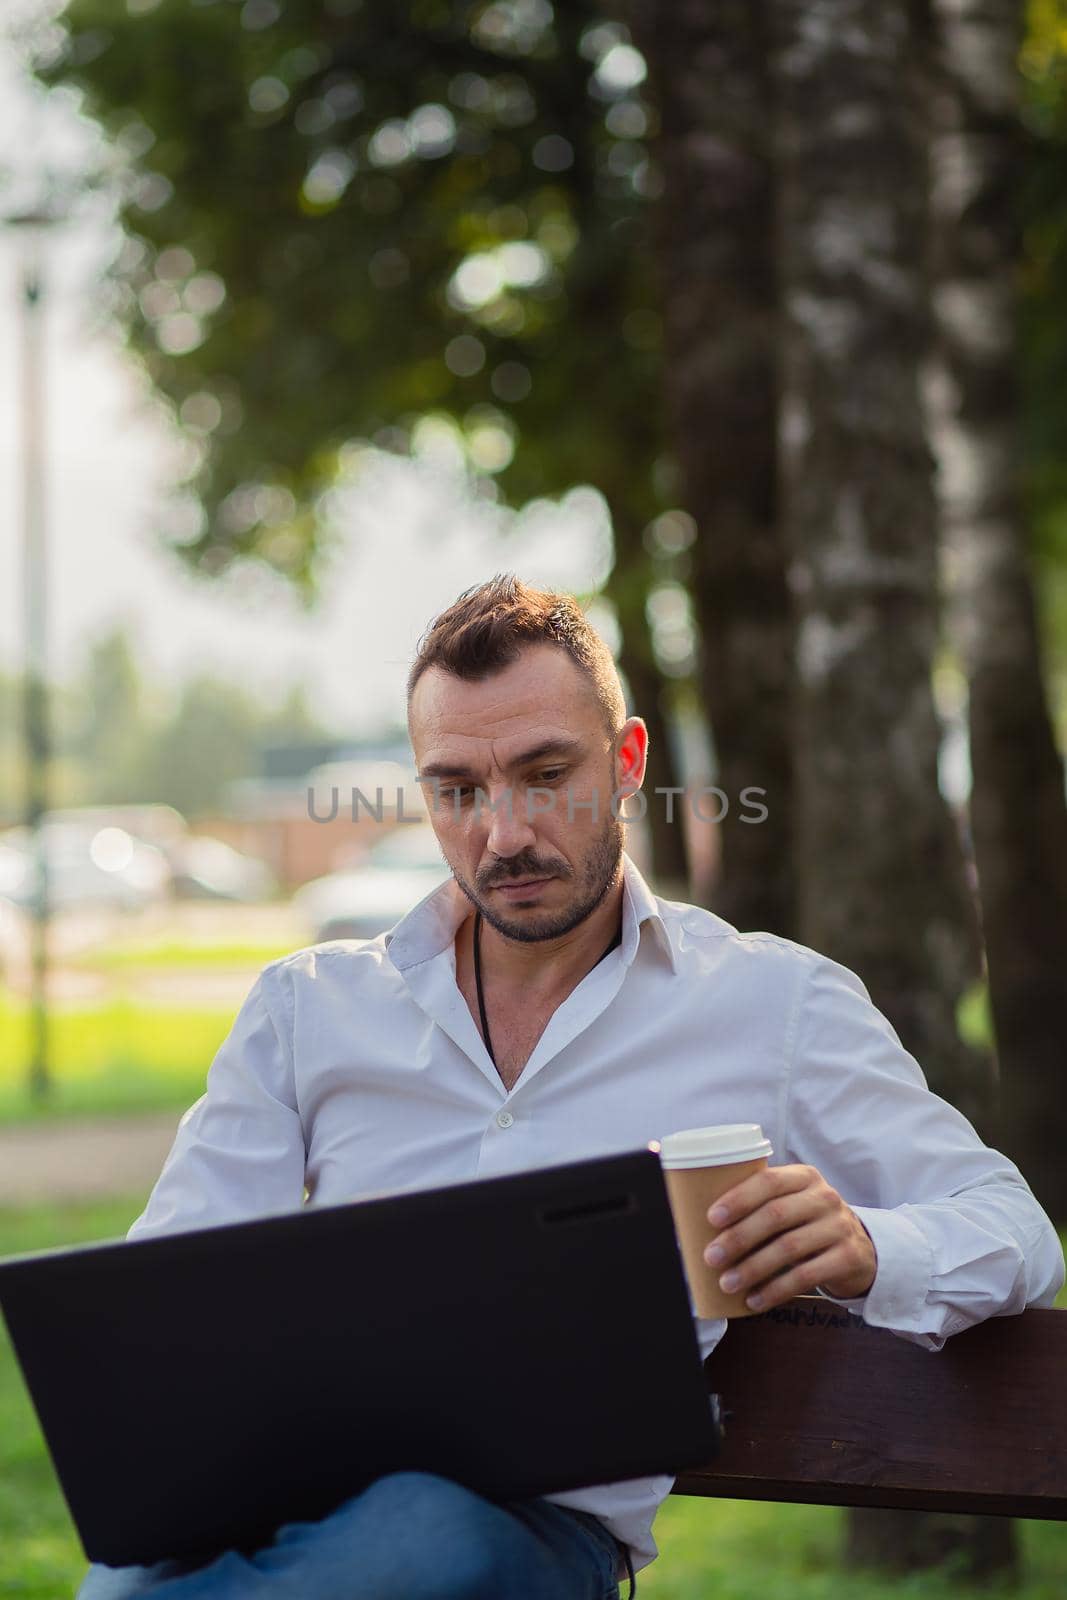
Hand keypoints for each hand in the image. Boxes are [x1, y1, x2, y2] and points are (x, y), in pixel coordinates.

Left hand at [702, 1163, 876, 1311]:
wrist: (858, 1248)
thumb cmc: (806, 1223)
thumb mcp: (792, 1203)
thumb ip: (760, 1205)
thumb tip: (700, 1225)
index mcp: (804, 1177)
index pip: (768, 1181)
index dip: (739, 1199)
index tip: (711, 1218)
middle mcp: (825, 1197)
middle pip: (775, 1215)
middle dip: (738, 1238)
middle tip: (711, 1257)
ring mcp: (839, 1226)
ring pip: (789, 1248)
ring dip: (753, 1268)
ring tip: (727, 1283)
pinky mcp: (848, 1257)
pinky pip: (806, 1275)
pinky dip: (776, 1290)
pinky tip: (755, 1300)